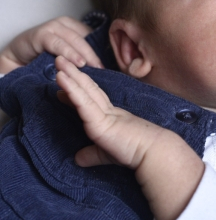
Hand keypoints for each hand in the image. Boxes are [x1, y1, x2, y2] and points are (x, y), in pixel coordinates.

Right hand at [0, 17, 102, 73]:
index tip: (110, 65)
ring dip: (84, 54)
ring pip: (74, 40)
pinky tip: (77, 63)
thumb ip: (79, 56)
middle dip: (95, 54)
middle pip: (85, 38)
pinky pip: (58, 43)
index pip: (92, 36)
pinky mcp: (41, 34)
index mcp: (73, 27)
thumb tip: (102, 67)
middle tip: (103, 69)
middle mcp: (64, 24)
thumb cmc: (42, 58)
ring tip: (92, 66)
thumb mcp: (64, 56)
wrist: (16, 60)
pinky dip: (68, 53)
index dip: (101, 50)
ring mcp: (53, 27)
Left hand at [55, 56, 204, 219]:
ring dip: (70, 75)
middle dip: (73, 75)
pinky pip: (83, 102)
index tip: (62, 84)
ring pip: (84, 90)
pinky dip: (71, 88)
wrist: (153, 152)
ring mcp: (104, 113)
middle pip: (87, 88)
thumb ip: (93, 154)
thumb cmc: (135, 152)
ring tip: (58, 60)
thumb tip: (78, 159)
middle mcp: (108, 111)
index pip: (91, 100)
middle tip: (59, 61)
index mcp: (112, 117)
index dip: (77, 91)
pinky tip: (62, 78)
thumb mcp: (107, 154)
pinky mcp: (100, 120)